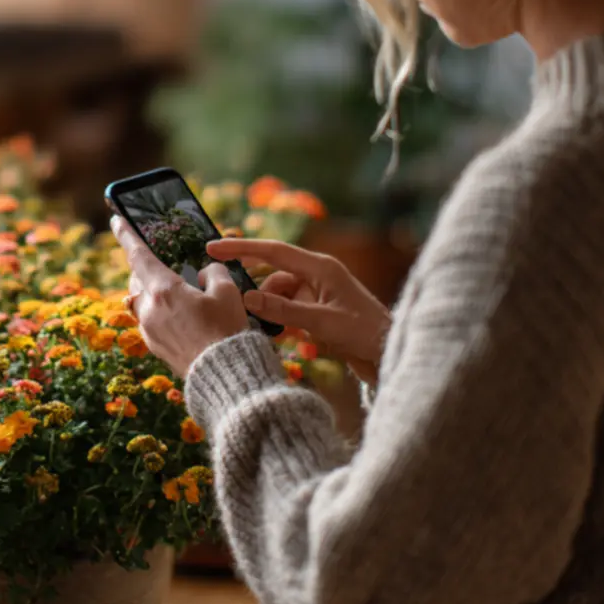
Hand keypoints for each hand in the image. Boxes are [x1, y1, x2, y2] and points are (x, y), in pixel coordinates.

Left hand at [109, 217, 250, 376]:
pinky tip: (181, 316)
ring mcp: (149, 331)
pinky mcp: (155, 347)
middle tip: (162, 263)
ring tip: (174, 291)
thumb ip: (213, 273)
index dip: (126, 235)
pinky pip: (150, 321)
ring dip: (151, 292)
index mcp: (164, 290)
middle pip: (137, 279)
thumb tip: (203, 274)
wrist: (224, 375)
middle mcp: (149, 310)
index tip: (116, 219)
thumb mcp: (228, 293)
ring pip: (141, 302)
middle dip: (145, 268)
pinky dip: (159, 312)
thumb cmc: (227, 331)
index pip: (138, 255)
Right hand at [207, 238, 390, 385]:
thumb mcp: (323, 323)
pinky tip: (270, 334)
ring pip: (277, 294)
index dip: (242, 248)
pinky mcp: (318, 311)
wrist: (391, 355)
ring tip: (255, 327)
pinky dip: (277, 319)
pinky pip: (287, 309)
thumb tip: (246, 299)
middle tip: (224, 291)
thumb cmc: (365, 335)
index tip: (213, 247)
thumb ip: (284, 311)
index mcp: (321, 267)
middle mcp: (317, 275)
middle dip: (251, 282)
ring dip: (266, 309)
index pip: (273, 251)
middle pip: (272, 272)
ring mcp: (317, 293)